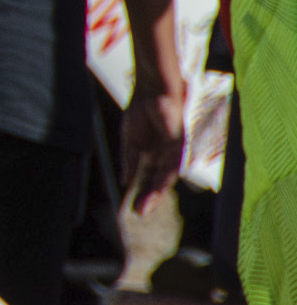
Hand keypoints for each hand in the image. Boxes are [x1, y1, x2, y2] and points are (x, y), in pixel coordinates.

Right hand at [121, 85, 186, 214]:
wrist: (150, 92)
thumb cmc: (140, 111)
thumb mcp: (130, 140)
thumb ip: (130, 161)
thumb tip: (125, 181)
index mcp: (152, 155)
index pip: (146, 178)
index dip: (139, 192)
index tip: (131, 207)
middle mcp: (165, 157)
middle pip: (156, 182)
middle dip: (148, 198)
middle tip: (139, 212)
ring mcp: (173, 153)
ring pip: (165, 178)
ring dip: (156, 193)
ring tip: (146, 206)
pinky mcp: (180, 146)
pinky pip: (173, 166)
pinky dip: (165, 178)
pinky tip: (157, 189)